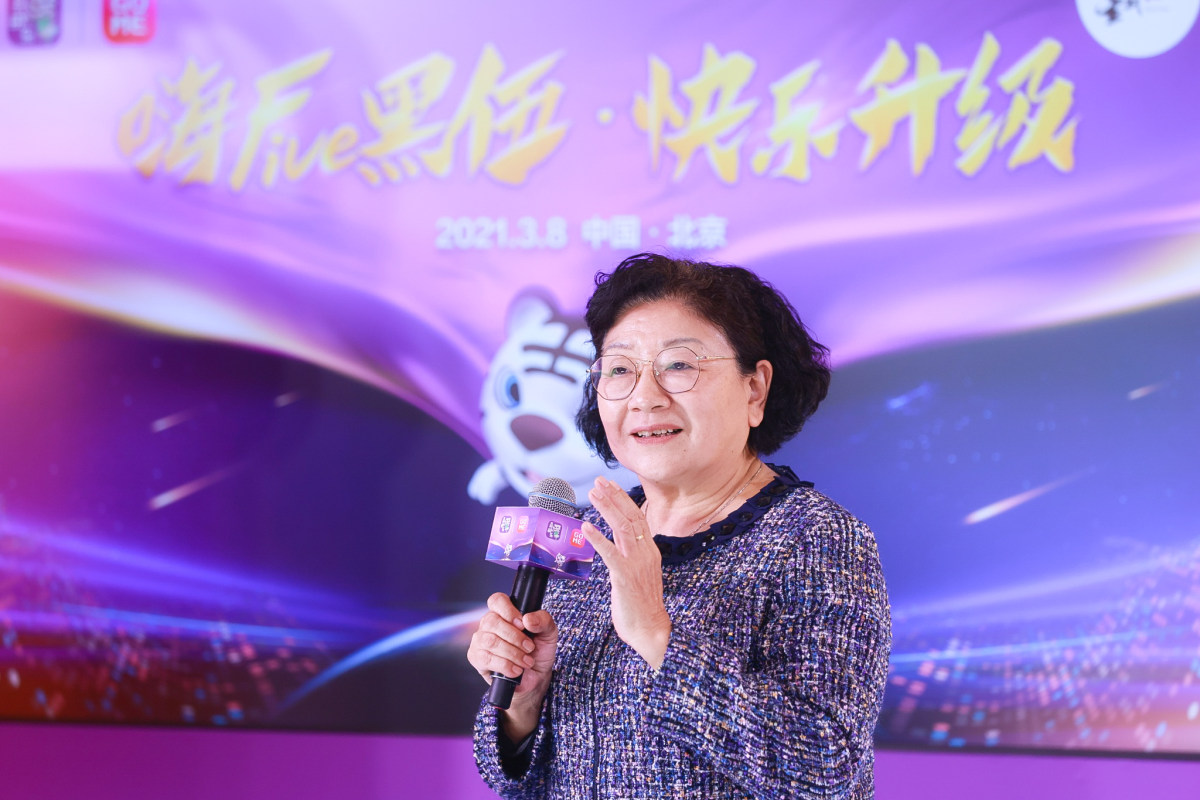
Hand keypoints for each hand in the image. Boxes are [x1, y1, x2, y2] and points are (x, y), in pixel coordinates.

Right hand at [466, 592, 557, 739]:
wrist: (535, 678)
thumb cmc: (539, 652)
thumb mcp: (549, 634)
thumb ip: (543, 621)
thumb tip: (528, 619)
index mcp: (505, 613)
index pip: (497, 600)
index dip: (508, 610)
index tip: (522, 624)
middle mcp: (489, 624)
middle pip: (492, 621)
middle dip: (515, 637)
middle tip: (530, 648)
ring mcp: (480, 640)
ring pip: (490, 641)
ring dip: (512, 653)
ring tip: (526, 662)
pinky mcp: (476, 658)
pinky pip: (486, 658)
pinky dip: (505, 665)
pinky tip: (516, 670)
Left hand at [583, 476, 671, 668]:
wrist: (651, 630)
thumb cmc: (642, 606)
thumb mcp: (639, 575)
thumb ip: (631, 557)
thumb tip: (620, 544)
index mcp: (650, 552)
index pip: (638, 518)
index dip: (623, 500)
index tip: (611, 485)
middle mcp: (646, 554)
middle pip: (631, 517)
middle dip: (614, 497)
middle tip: (599, 481)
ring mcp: (637, 564)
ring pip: (623, 528)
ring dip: (607, 509)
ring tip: (594, 494)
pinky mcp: (625, 576)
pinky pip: (610, 553)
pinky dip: (598, 538)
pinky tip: (586, 527)